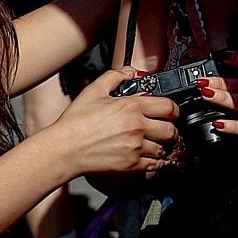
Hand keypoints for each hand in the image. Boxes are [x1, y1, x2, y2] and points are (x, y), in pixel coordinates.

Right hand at [48, 67, 180, 177]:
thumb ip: (114, 77)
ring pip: (164, 148)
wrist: (64, 149)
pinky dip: (158, 163)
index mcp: (132, 107)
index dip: (173, 110)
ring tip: (158, 145)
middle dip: (171, 129)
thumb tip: (128, 72)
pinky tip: (155, 160)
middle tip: (166, 130)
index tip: (171, 113)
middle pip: (171, 130)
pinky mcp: (130, 165)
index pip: (168, 107)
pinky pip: (155, 165)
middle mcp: (137, 127)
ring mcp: (135, 147)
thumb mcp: (94, 91)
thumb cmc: (75, 122)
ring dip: (163, 147)